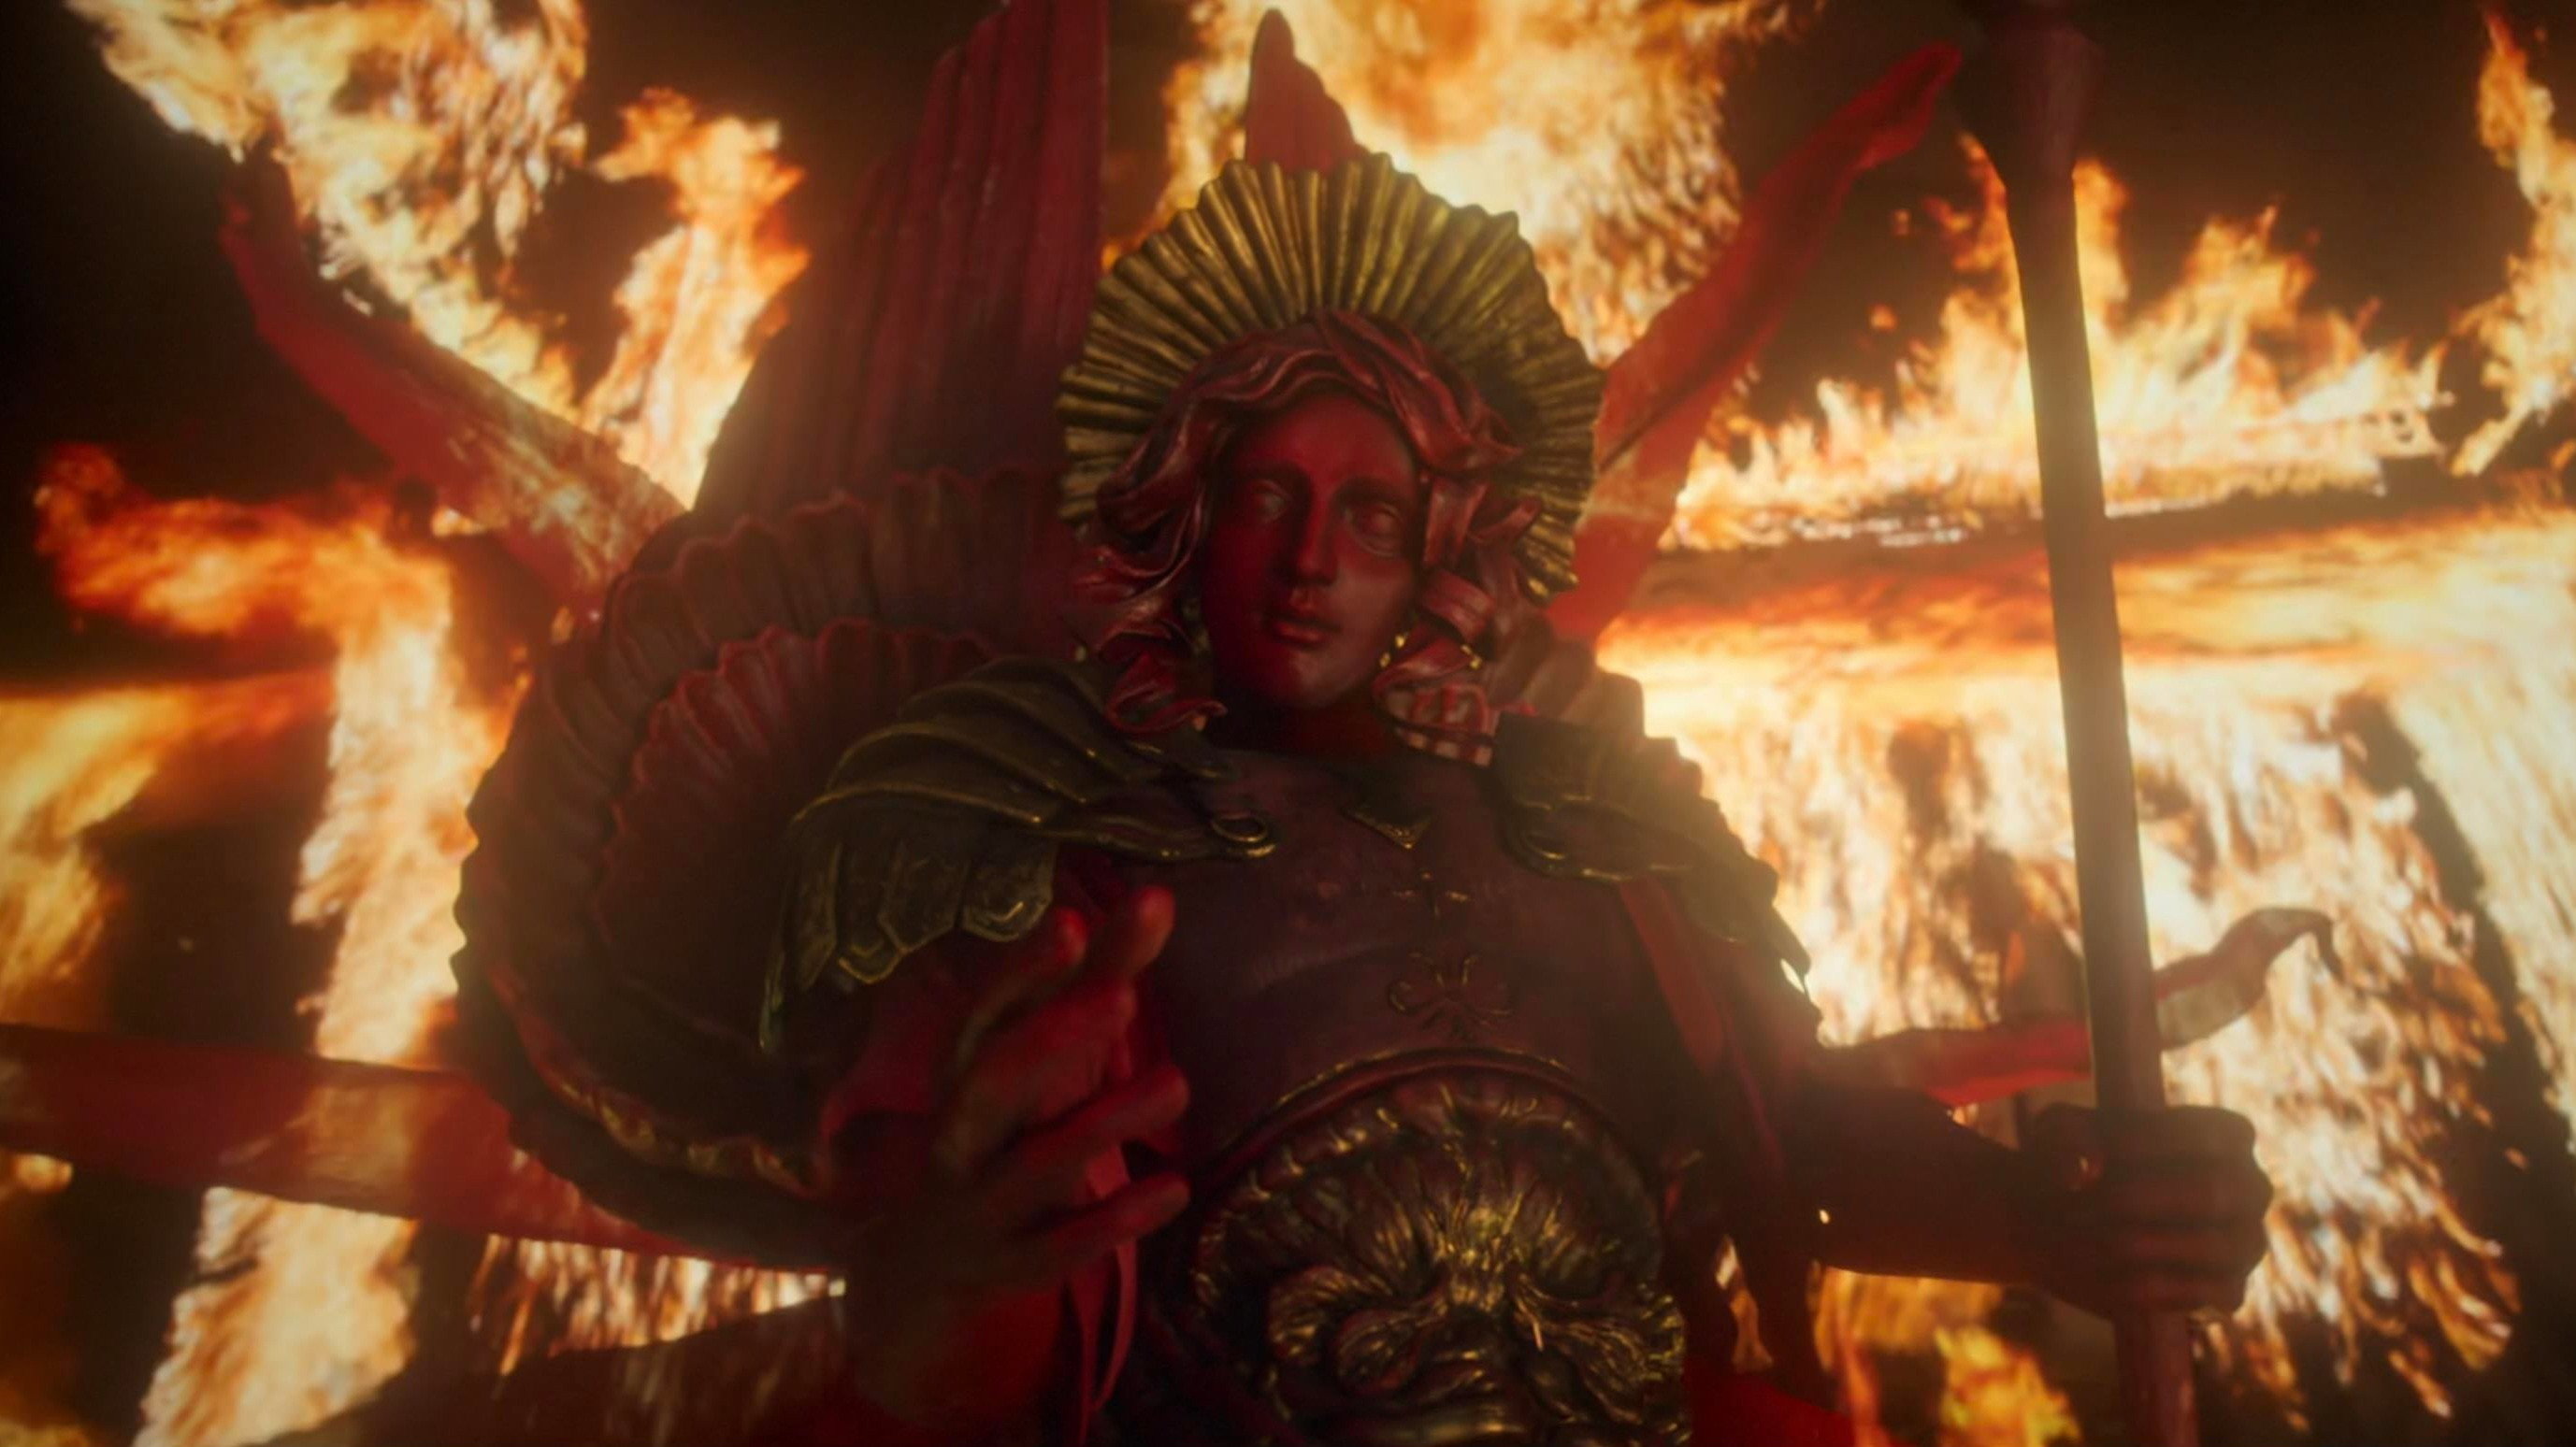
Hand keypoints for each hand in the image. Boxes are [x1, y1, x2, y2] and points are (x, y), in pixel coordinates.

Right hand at [834, 887, 1190, 1438]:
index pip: (986, 1012)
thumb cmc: (1007, 1120)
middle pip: (990, 1084)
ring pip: (1034, 1164)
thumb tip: (1158, 894)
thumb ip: (1104, 973)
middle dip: (1049, 1039)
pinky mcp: (1015, 1261)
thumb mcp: (1049, 1047)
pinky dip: (1115, 1218)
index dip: (1024, 971)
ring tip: (1178, 1082)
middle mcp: (960, 1130)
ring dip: (1102, 1123)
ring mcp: (983, 1199)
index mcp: (966, 1066)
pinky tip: (1175, 1187)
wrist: (925, 1256)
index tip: (1072, 923)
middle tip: (1121, 993)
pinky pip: (1061, 1243)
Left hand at [2017, 1102, 2272, 1318]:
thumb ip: (2070, 1134)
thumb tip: (2088, 1161)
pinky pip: (2199, 1291)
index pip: (2206, 1135)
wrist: (2069, 1225)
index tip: (2101, 1152)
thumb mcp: (2060, 1135)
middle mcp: (2250, 1187)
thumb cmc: (2076, 1163)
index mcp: (2227, 1135)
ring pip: (2208, 1243)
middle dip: (2138, 1198)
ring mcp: (2246, 1241)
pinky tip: (2103, 1271)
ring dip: (2135, 1241)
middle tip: (2079, 1204)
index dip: (2153, 1142)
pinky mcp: (2230, 1289)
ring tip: (2084, 1237)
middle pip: (2211, 1191)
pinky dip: (2145, 1282)